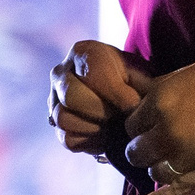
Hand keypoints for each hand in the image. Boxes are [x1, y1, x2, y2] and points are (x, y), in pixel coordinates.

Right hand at [48, 40, 148, 166]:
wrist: (122, 91)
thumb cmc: (132, 79)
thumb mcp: (140, 73)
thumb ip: (140, 84)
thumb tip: (136, 107)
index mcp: (82, 53)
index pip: (91, 71)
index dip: (115, 92)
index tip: (133, 104)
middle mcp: (60, 73)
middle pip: (70, 95)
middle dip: (101, 111)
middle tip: (121, 116)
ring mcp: (54, 99)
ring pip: (63, 118)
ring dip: (94, 127)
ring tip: (113, 126)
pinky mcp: (55, 124)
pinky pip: (66, 138)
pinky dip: (89, 141)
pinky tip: (104, 135)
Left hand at [124, 42, 194, 194]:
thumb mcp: (191, 71)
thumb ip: (161, 88)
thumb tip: (134, 94)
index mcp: (162, 99)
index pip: (131, 124)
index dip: (139, 125)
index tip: (148, 125)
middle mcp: (169, 129)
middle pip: (137, 151)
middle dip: (144, 147)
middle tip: (155, 143)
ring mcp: (189, 154)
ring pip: (155, 171)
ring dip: (159, 166)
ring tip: (170, 159)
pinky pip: (177, 192)